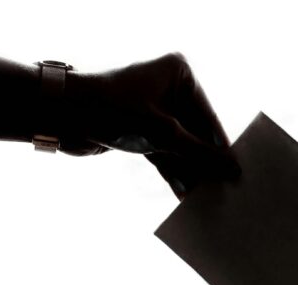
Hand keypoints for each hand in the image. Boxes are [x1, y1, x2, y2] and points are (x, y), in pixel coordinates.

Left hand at [62, 53, 238, 198]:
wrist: (60, 115)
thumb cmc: (112, 111)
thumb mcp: (163, 135)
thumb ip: (199, 154)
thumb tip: (232, 170)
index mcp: (179, 74)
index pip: (209, 116)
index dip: (221, 147)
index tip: (237, 173)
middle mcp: (168, 88)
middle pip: (196, 133)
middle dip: (205, 163)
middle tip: (223, 189)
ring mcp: (154, 110)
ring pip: (181, 146)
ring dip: (190, 171)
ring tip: (206, 197)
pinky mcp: (140, 130)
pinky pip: (164, 153)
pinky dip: (172, 171)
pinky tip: (184, 194)